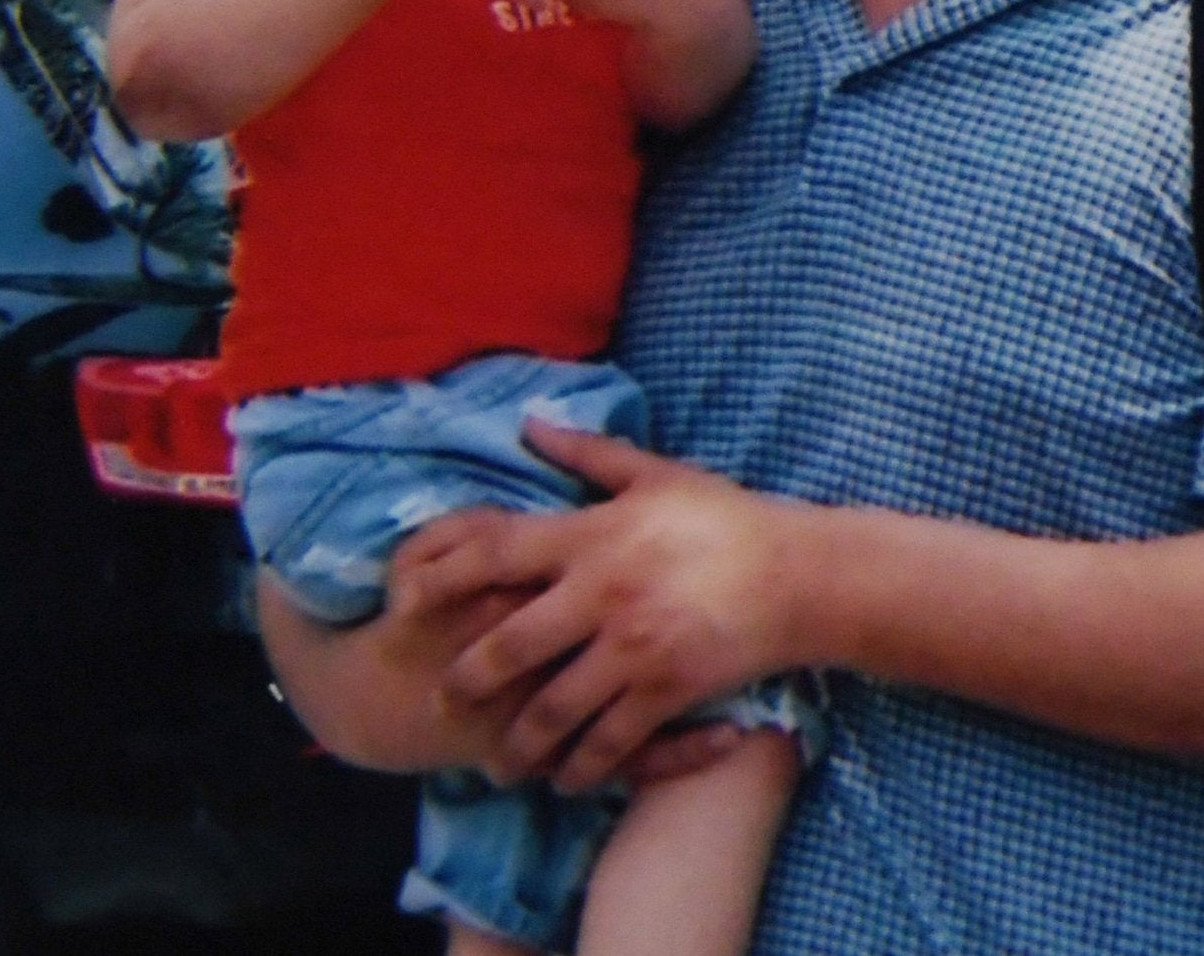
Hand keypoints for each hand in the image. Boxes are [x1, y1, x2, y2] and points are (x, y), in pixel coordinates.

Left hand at [391, 423, 804, 791]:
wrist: (799, 575)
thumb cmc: (724, 519)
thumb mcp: (655, 476)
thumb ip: (586, 455)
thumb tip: (529, 424)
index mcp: (592, 537)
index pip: (495, 554)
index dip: (441, 578)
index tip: (405, 602)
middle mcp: (602, 594)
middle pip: (509, 645)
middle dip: (467, 679)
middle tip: (441, 699)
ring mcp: (633, 648)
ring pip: (553, 708)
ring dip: (518, 740)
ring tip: (497, 759)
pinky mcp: (667, 691)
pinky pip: (610, 742)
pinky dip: (582, 767)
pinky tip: (566, 779)